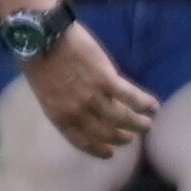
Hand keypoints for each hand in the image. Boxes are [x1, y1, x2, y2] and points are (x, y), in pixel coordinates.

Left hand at [25, 22, 155, 157]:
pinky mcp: (107, 79)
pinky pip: (130, 96)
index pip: (82, 141)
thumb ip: (64, 104)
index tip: (110, 153)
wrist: (40, 37)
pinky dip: (144, 103)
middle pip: (105, 132)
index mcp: (59, 116)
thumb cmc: (37, 60)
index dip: (98, 149)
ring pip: (121, 117)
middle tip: (131, 138)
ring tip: (147, 125)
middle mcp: (77, 112)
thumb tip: (83, 107)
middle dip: (120, 138)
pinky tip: (154, 106)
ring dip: (137, 123)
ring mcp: (93, 96)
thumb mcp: (46, 91)